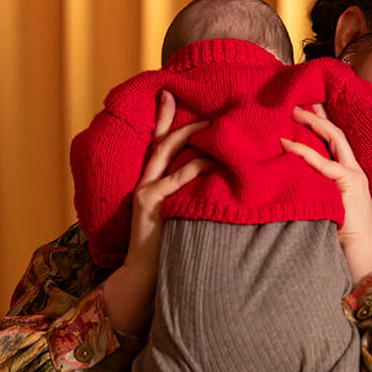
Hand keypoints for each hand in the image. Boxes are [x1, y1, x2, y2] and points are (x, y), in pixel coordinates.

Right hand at [103, 91, 211, 334]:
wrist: (142, 279)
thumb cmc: (165, 252)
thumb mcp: (174, 219)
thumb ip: (184, 199)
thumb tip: (213, 182)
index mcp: (148, 183)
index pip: (156, 142)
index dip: (162, 117)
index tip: (168, 92)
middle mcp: (145, 182)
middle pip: (166, 141)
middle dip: (192, 123)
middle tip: (217, 111)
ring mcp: (148, 191)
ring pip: (176, 154)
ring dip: (204, 140)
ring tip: (228, 130)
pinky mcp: (153, 202)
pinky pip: (182, 177)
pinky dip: (202, 165)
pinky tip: (221, 159)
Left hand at [283, 106, 371, 283]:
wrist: (361, 253)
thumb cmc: (341, 236)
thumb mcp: (327, 206)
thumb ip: (316, 191)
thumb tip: (290, 181)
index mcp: (350, 175)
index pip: (337, 142)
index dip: (323, 124)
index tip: (307, 109)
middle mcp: (354, 170)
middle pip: (337, 134)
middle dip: (317, 115)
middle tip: (297, 101)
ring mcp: (353, 175)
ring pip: (334, 140)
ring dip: (311, 123)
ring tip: (291, 111)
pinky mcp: (349, 184)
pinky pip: (323, 164)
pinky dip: (304, 152)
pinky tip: (287, 144)